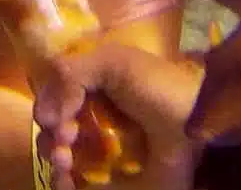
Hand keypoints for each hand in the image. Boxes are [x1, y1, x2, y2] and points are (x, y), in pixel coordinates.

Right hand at [33, 43, 204, 189]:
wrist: (197, 126)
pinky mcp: (111, 183)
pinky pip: (76, 185)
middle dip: (49, 136)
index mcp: (91, 89)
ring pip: (59, 158)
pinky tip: (64, 181)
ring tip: (65, 162)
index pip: (52, 98)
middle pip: (52, 129)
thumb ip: (70, 74)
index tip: (56, 119)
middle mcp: (92, 121)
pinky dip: (62, 185)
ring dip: (53, 159)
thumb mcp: (110, 64)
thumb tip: (44, 114)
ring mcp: (101, 155)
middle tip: (64, 142)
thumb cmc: (156, 88)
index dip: (47, 107)